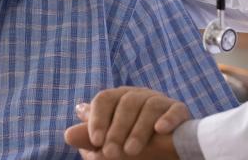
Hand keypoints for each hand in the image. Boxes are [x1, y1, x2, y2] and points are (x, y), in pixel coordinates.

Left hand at [64, 87, 190, 157]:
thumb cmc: (130, 146)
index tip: (95, 141)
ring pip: (149, 106)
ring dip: (139, 129)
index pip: (104, 99)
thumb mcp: (108, 145)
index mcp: (117, 99)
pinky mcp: (179, 110)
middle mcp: (138, 96)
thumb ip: (91, 138)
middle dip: (118, 129)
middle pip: (126, 102)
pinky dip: (168, 119)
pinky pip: (175, 110)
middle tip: (111, 152)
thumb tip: (67, 134)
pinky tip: (160, 130)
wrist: (162, 152)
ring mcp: (159, 101)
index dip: (98, 119)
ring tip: (131, 150)